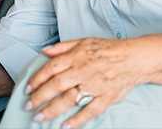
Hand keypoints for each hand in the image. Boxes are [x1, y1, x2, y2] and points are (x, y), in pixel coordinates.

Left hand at [26, 38, 143, 128]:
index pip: (51, 68)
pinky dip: (78, 120)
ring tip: (40, 117)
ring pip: (70, 99)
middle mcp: (83, 71)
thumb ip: (62, 47)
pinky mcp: (106, 97)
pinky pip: (90, 111)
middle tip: (28, 106)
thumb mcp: (83, 41)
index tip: (27, 88)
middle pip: (57, 85)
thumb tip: (44, 52)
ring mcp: (95, 85)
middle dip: (40, 96)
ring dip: (53, 109)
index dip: (37, 79)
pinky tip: (65, 126)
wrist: (134, 58)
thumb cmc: (108, 49)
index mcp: (76, 57)